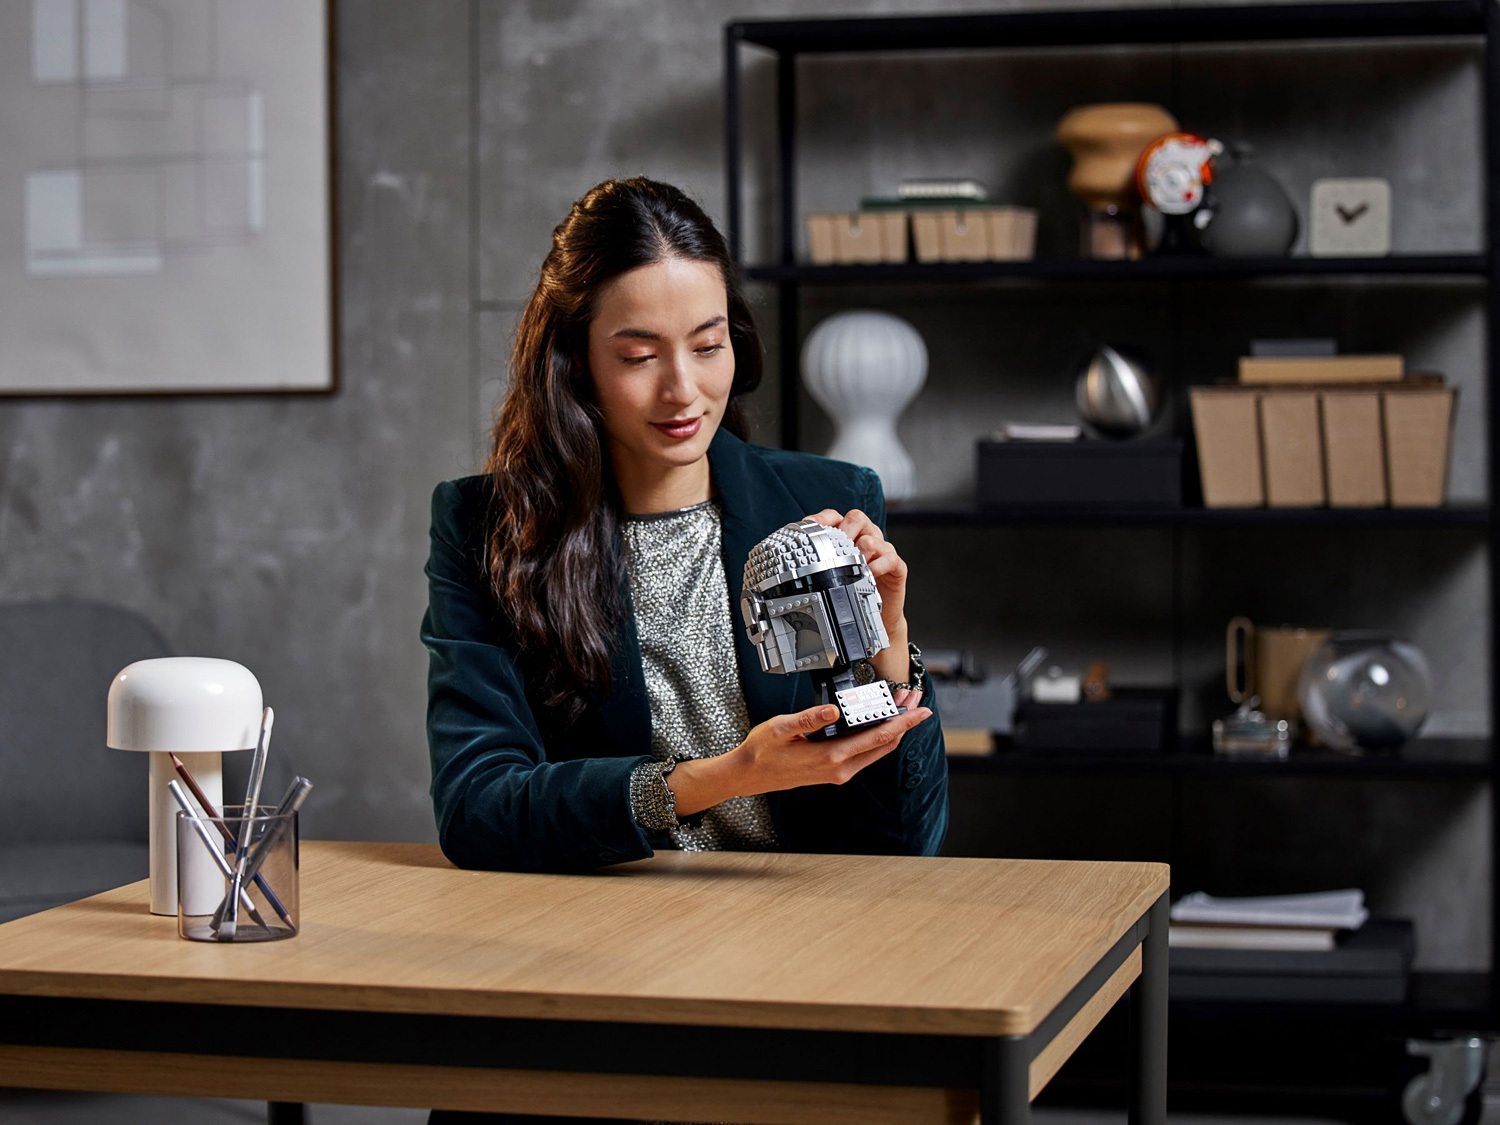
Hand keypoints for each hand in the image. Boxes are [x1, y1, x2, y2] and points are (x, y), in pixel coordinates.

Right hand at [667, 703, 932, 814]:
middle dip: (903, 722)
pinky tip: (878, 723)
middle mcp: (840, 769)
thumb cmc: (762, 751)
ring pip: (876, 750)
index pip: (878, 737)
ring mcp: (838, 772)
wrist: (749, 775)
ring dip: (892, 729)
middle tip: (917, 701)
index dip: (903, 722)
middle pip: (884, 744)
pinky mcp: (833, 770)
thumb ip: (809, 718)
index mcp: (832, 757)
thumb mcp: (782, 728)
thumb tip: (834, 709)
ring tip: (902, 708)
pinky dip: (877, 736)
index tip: (920, 711)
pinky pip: (864, 753)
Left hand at [807, 507, 910, 682]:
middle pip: (857, 517)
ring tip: (853, 559)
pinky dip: (880, 563)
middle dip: (844, 528)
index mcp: (846, 538)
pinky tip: (869, 573)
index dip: (822, 518)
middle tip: (835, 544)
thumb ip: (812, 571)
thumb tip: (779, 575)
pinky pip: (891, 557)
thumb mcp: (828, 580)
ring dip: (863, 544)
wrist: (876, 619)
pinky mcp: (896, 567)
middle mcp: (865, 539)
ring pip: (875, 535)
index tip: (807, 525)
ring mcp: (882, 551)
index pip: (834, 517)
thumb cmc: (850, 594)